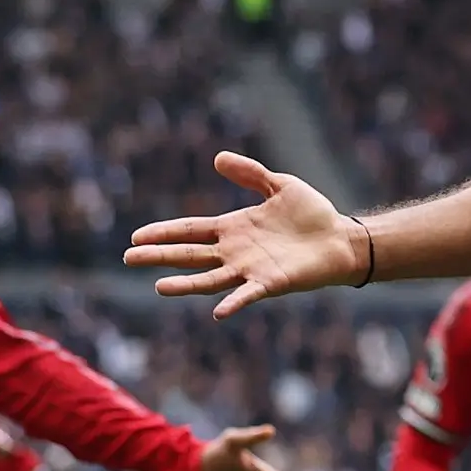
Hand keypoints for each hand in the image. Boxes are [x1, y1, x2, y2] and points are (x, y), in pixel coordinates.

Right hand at [124, 153, 369, 316]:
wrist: (341, 238)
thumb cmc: (312, 214)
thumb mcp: (279, 184)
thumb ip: (250, 173)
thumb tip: (218, 158)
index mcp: (233, 229)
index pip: (190, 230)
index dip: (164, 232)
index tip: (136, 237)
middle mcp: (235, 252)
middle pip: (189, 255)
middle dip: (160, 256)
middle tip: (129, 258)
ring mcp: (251, 270)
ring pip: (209, 279)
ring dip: (185, 285)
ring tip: (159, 287)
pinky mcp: (272, 283)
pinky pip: (248, 295)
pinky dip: (233, 303)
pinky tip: (218, 312)